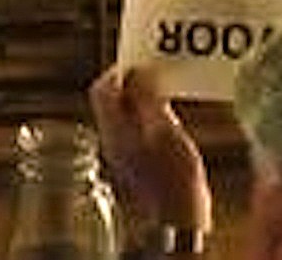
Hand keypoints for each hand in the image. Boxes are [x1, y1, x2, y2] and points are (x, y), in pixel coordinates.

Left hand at [89, 66, 212, 233]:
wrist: (178, 219)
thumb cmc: (174, 179)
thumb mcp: (165, 131)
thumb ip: (150, 100)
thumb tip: (140, 71)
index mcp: (115, 131)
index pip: (103, 90)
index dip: (119, 71)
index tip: (141, 61)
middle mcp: (114, 141)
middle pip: (113, 101)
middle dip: (132, 82)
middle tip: (155, 72)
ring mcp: (126, 154)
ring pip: (126, 114)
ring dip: (143, 98)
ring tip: (166, 91)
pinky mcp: (140, 163)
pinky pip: (138, 129)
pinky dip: (151, 117)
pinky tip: (170, 119)